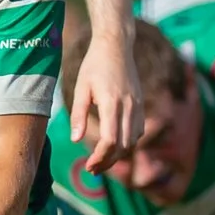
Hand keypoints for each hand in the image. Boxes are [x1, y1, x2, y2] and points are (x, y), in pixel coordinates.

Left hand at [72, 23, 139, 171]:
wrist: (116, 46)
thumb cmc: (94, 65)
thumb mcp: (81, 88)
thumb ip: (78, 114)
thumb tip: (75, 140)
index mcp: (112, 102)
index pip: (111, 140)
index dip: (101, 157)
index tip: (89, 166)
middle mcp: (128, 106)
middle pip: (123, 145)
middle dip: (108, 161)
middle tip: (92, 169)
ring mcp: (137, 105)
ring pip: (133, 141)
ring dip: (119, 155)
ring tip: (101, 160)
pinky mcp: (140, 104)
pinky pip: (138, 131)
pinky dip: (128, 143)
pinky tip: (115, 145)